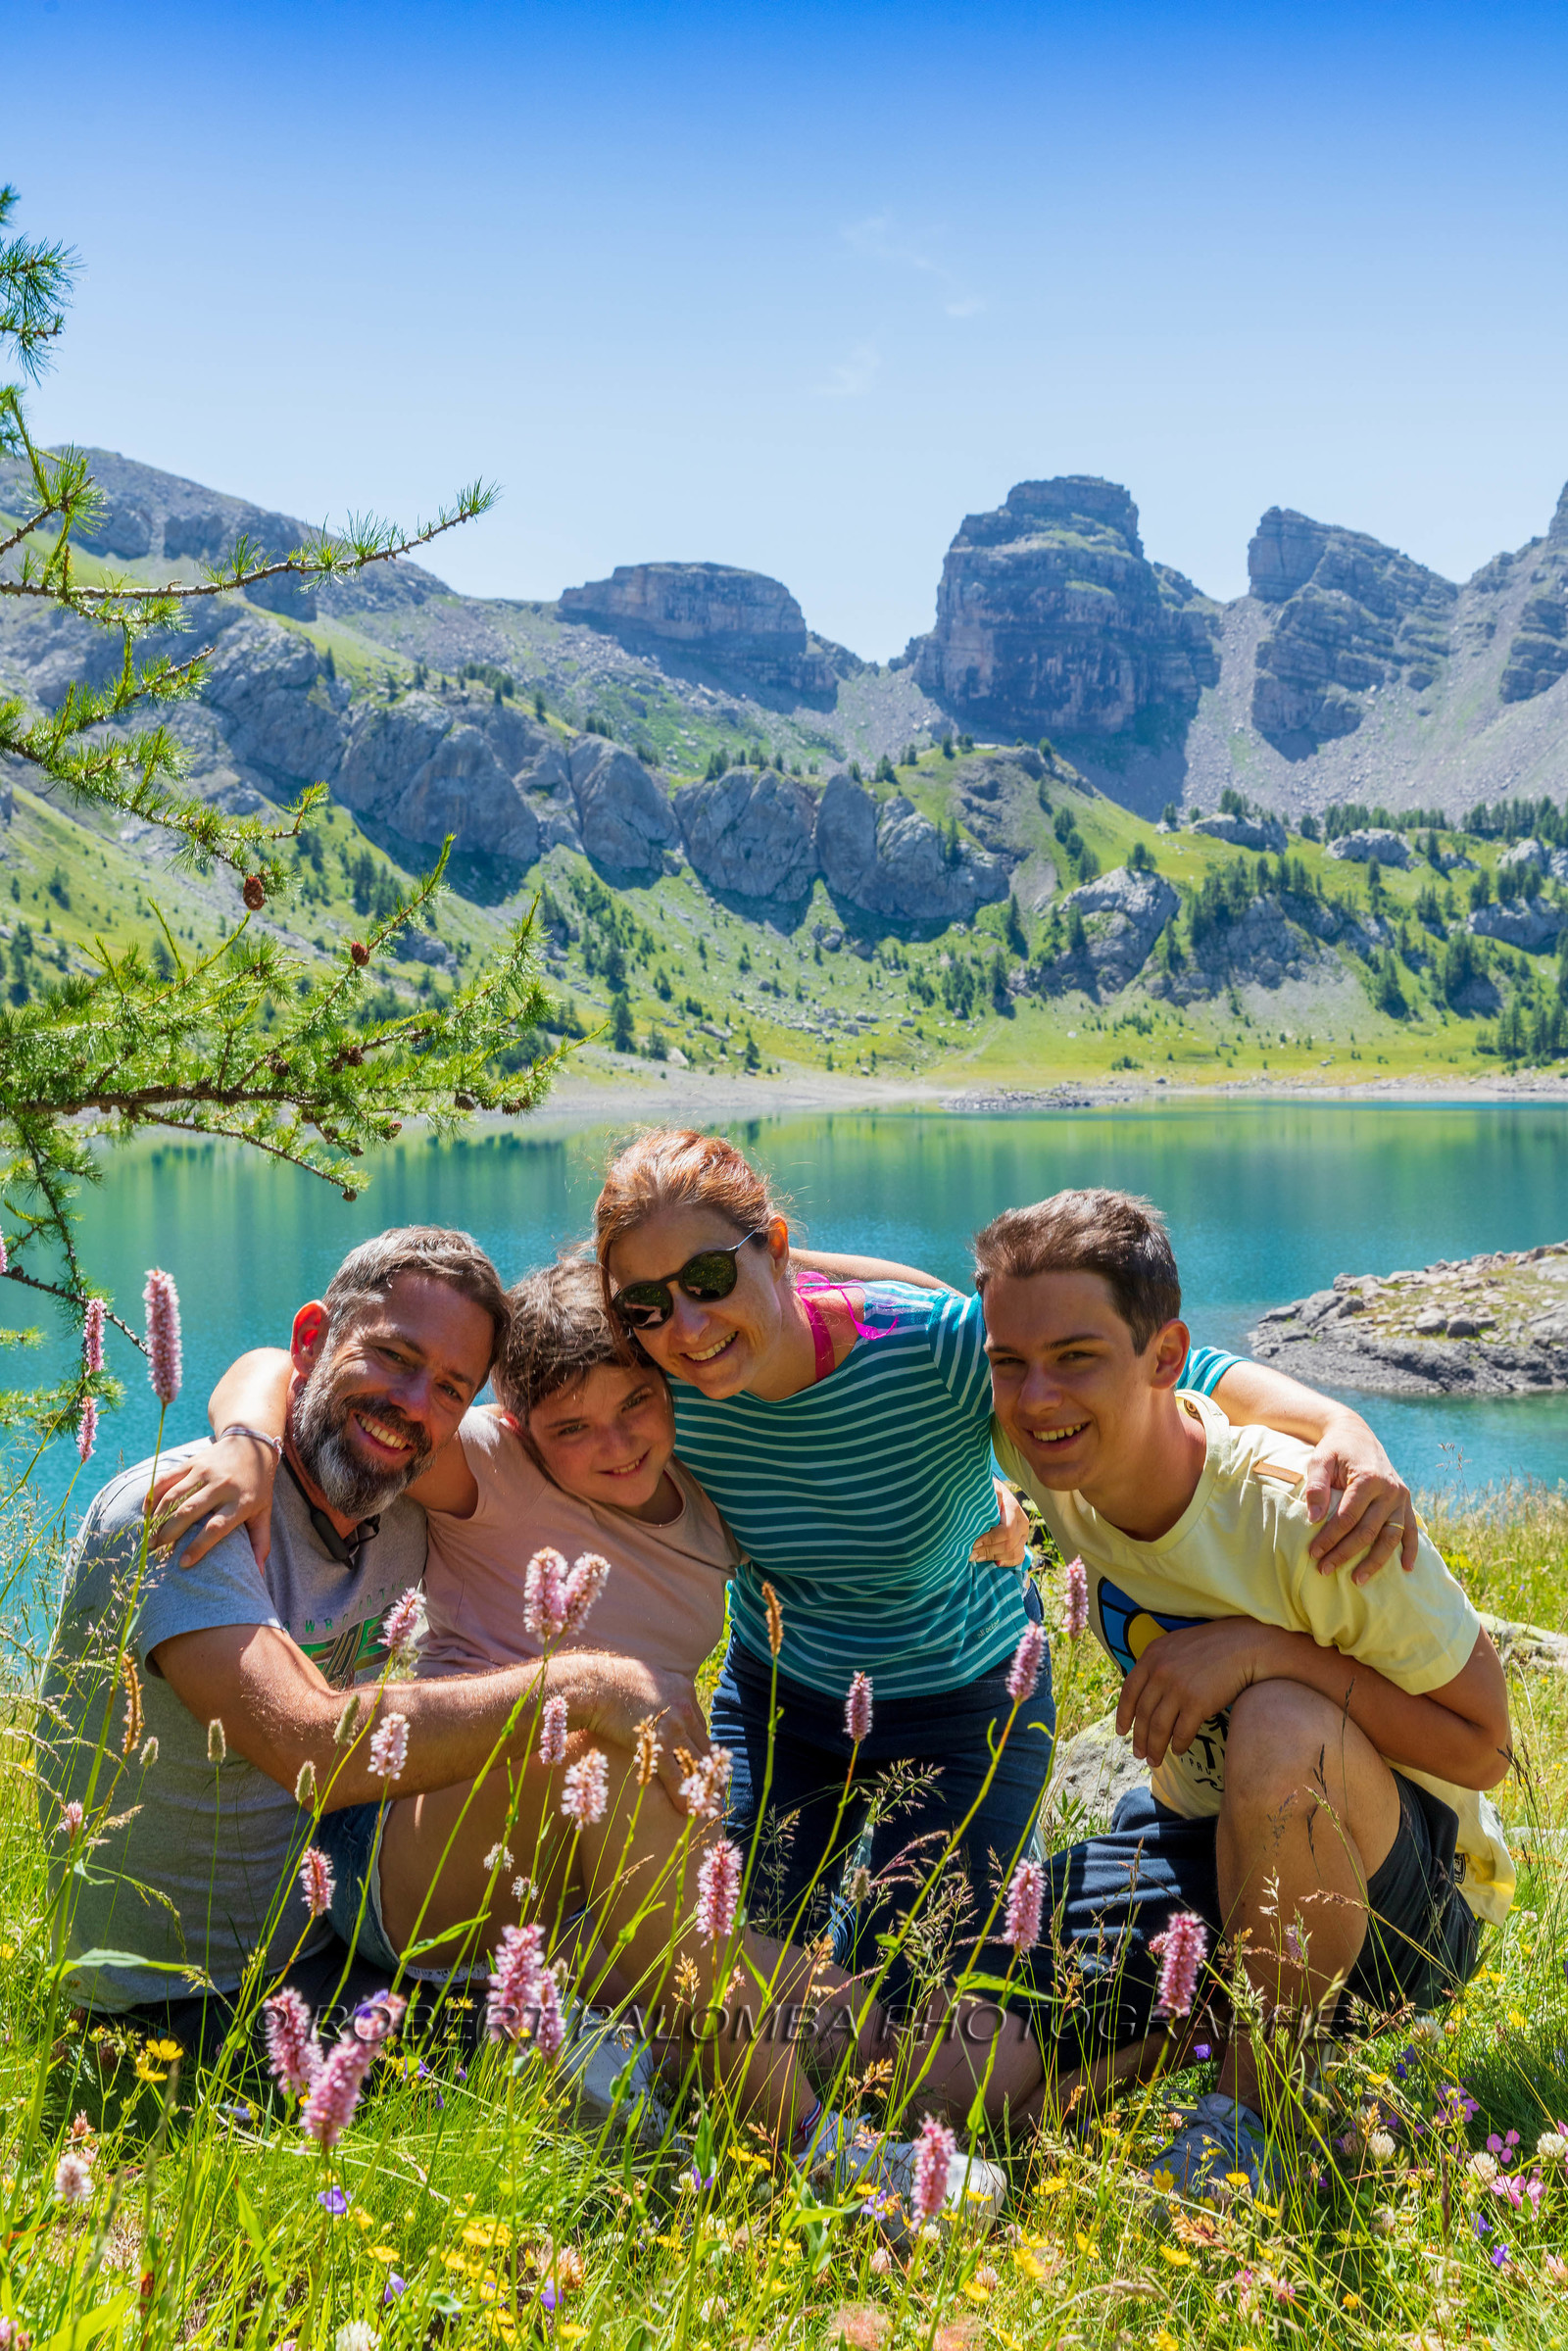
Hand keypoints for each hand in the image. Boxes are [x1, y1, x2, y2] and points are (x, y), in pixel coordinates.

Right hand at [145, 1433, 278, 1568]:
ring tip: (149, 1540)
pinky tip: (146, 1513)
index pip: (216, 1527)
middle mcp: (221, 1486)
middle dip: (169, 1534)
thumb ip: (260, 1543)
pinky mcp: (192, 1463)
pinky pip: (167, 1479)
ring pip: (174, 1496)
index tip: (183, 1563)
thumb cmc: (257, 1486)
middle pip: (189, 1512)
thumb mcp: (264, 1512)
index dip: (198, 1546)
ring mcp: (204, 1472)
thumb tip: (257, 1575)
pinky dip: (153, 1496)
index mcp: (241, 1502)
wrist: (252, 1444)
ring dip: (157, 1519)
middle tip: (156, 1553)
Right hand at [559, 1652, 711, 1803]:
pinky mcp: (660, 1744)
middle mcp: (685, 1708)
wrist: (595, 1685)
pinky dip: (685, 1794)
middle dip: (709, 1768)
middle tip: (714, 1786)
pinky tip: (690, 1808)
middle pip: (704, 1744)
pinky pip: (677, 1775)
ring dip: (704, 1784)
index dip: (698, 1745)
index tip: (698, 1761)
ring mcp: (675, 1727)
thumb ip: (658, 1690)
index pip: (699, 1723)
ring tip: (709, 1802)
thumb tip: (654, 1700)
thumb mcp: (645, 1676)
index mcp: (684, 1690)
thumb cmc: (610, 1680)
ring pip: (696, 1762)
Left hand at [971, 1479, 1029, 1568]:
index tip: (974, 1542)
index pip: (1007, 1531)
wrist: (994, 1493)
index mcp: (1014, 1508)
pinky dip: (1007, 1562)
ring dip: (994, 1557)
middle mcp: (1022, 1522)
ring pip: (1014, 1553)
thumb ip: (988, 1497)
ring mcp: (1024, 1533)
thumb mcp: (986, 1489)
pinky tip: (995, 1563)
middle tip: (971, 1553)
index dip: (990, 1540)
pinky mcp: (1021, 1542)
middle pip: (1009, 1544)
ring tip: (976, 1557)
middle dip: (988, 1551)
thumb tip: (988, 1507)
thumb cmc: (986, 1492)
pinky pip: (1019, 1557)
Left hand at [1116, 1618, 1279, 1769]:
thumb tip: (1146, 1692)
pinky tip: (1178, 1750)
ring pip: (1158, 1727)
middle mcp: (1160, 1672)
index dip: (1123, 1715)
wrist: (1244, 1646)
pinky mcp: (1197, 1703)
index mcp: (1152, 1656)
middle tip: (1139, 1754)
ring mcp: (1177, 1688)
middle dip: (1139, 1738)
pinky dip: (1177, 1745)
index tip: (1121, 1732)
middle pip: (1142, 1713)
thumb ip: (1158, 1664)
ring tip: (1154, 1760)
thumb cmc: (1213, 1647)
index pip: (1129, 1691)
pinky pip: (1181, 1732)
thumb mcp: (1176, 1646)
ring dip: (1155, 1748)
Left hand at [1302, 1412, 1415, 1580]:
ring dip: (1375, 1561)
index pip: (1347, 1517)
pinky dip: (1411, 1549)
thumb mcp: (1320, 1461)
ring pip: (1391, 1537)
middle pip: (1368, 1531)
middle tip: (1324, 1569)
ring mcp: (1401, 1498)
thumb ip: (1316, 1487)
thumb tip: (1314, 1519)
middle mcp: (1390, 1490)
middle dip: (1345, 1553)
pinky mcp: (1406, 1502)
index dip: (1330, 1538)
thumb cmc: (1334, 1449)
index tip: (1313, 1553)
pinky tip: (1407, 1569)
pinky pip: (1411, 1530)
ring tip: (1357, 1580)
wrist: (1356, 1434)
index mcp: (1369, 1479)